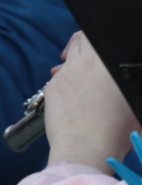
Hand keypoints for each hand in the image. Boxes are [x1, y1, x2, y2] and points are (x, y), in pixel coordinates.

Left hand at [45, 31, 139, 171]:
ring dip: (74, 58)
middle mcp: (85, 64)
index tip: (100, 44)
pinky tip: (73, 92)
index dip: (98, 38)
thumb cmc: (115, 132)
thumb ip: (128, 83)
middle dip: (84, 43)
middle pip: (81, 39)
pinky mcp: (52, 86)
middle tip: (89, 55)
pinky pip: (59, 74)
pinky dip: (66, 77)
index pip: (97, 36)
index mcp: (108, 65)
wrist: (85, 148)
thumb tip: (125, 76)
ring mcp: (66, 74)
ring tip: (82, 73)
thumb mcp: (134, 104)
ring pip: (69, 55)